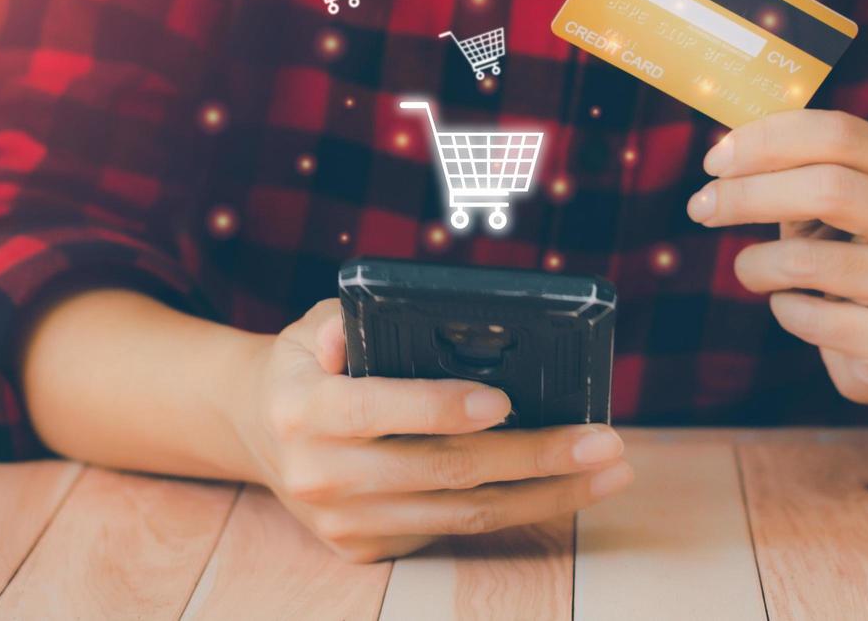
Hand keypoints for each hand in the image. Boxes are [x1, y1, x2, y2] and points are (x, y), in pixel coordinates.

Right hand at [229, 300, 633, 561]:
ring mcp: (345, 522)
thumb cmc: (309, 366)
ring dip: (547, 494)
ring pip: (463, 513)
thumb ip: (344, 318)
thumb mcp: (311, 327)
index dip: (440, 407)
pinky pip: (455, 529)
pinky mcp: (366, 549)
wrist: (260, 432)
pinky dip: (516, 508)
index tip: (504, 401)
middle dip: (533, 455)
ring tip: (608, 470)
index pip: (377, 410)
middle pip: (443, 470)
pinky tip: (565, 487)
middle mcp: (322, 474)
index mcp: (304, 410)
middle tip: (601, 440)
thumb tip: (378, 319)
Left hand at [687, 110, 867, 407]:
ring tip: (750, 269)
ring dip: (755, 263)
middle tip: (700, 207)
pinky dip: (781, 307)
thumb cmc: (856, 257)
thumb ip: (796, 172)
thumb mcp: (840, 207)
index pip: (839, 134)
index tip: (713, 160)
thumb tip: (723, 149)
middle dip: (747, 194)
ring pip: (806, 259)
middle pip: (828, 187)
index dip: (768, 140)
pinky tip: (794, 305)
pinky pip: (807, 316)